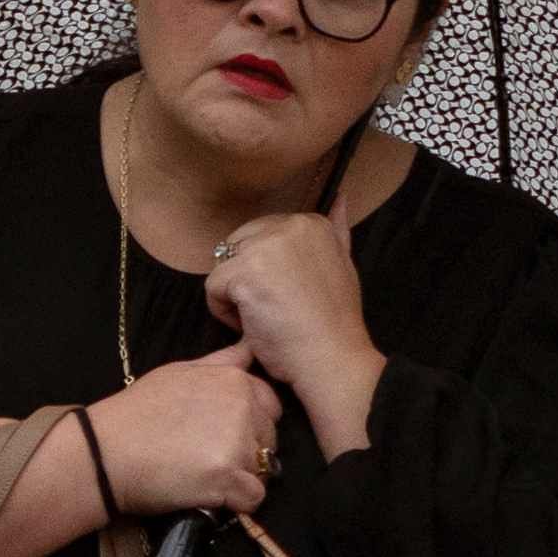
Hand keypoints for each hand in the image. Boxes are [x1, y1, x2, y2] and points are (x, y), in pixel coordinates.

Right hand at [84, 351, 281, 520]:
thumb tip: (250, 347)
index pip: (271, 407)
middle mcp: (242, 406)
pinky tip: (209, 493)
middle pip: (269, 440)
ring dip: (241, 477)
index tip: (219, 435)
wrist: (104, 452)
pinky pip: (254, 497)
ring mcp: (237, 441)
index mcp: (234, 380)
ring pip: (264, 469)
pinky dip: (236, 502)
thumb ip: (221, 362)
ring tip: (203, 474)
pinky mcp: (228, 476)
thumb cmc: (137, 413)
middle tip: (207, 457)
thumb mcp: (179, 371)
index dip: (250, 425)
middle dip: (248, 452)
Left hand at [201, 207, 386, 457]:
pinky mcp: (245, 272)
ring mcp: (266, 246)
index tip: (291, 297)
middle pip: (237, 247)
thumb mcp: (344, 265)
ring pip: (224, 268)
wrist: (332, 359)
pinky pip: (213, 289)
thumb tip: (340, 197)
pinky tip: (254, 327)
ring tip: (266, 319)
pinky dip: (225, 314)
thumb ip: (336, 231)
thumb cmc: (335, 324)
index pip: (261, 236)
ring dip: (236, 298)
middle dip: (247, 280)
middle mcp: (290, 225)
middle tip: (277, 310)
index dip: (267, 272)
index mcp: (311, 222)